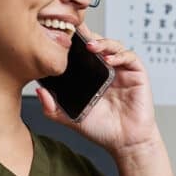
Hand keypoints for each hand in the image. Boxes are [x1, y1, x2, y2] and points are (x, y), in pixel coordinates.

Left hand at [36, 23, 158, 154]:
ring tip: (90, 46)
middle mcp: (105, 70)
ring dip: (102, 42)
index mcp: (90, 76)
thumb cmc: (102, 130)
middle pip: (96, 42)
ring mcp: (122, 70)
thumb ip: (52, 108)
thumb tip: (38, 91)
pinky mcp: (137, 74)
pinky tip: (109, 60)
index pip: (80, 52)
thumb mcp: (71, 118)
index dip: (73, 41)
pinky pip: (130, 56)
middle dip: (85, 35)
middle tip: (74, 32)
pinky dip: (119, 55)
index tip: (60, 33)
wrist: (125, 143)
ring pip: (113, 45)